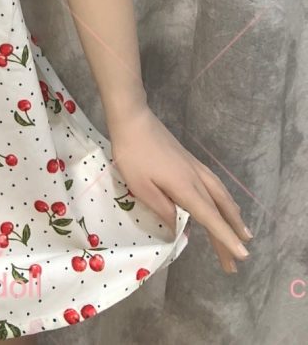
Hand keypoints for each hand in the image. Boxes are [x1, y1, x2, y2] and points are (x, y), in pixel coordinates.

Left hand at [106, 104, 252, 273]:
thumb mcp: (141, 187)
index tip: (243, 256)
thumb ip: (163, 209)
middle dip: (230, 235)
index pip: (210, 218)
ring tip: (244, 233)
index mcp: (185, 188)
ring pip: (221, 196)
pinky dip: (225, 200)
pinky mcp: (190, 161)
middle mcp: (197, 178)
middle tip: (240, 259)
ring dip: (234, 216)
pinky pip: (215, 185)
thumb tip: (181, 228)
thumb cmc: (133, 154)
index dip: (226, 238)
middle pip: (219, 211)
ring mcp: (195, 168)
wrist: (133, 119)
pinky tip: (225, 203)